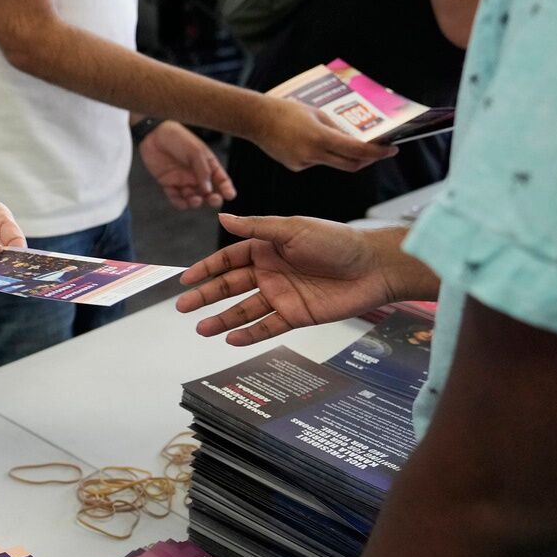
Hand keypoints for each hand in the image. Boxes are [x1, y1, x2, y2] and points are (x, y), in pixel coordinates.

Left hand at [138, 121, 234, 209]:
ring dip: (195, 202)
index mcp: (207, 164)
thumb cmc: (178, 138)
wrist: (153, 134)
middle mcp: (196, 174)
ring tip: (195, 200)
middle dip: (213, 199)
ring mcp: (182, 180)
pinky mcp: (168, 183)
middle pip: (208, 192)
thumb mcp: (195, 151)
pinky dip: (179, 202)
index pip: (220, 179)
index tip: (230, 195)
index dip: (227, 188)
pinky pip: (175, 198)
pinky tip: (182, 201)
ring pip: (192, 198)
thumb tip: (208, 190)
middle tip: (213, 200)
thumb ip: (203, 171)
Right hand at [174, 214, 406, 345]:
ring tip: (201, 329)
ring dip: (222, 319)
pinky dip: (249, 334)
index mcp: (266, 248)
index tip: (186, 279)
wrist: (373, 267)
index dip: (206, 269)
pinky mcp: (296, 315)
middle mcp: (270, 272)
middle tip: (183, 306)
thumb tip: (223, 218)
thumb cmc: (336, 241)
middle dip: (206, 296)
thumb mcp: (292, 229)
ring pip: (244, 310)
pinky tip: (231, 339)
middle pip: (230, 286)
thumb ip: (256, 228)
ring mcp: (282, 295)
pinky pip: (267, 327)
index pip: (227, 259)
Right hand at [253, 98, 396, 172]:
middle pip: (351, 164)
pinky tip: (308, 141)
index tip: (391, 149)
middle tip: (377, 151)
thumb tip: (355, 139)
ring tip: (337, 139)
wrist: (256, 119)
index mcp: (320, 138)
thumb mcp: (317, 113)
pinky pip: (317, 162)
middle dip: (367, 159)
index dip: (378, 152)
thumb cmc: (286, 110)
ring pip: (333, 163)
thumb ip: (337, 128)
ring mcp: (303, 163)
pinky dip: (321, 154)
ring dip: (342, 155)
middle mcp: (312, 154)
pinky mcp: (295, 166)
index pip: (357, 150)